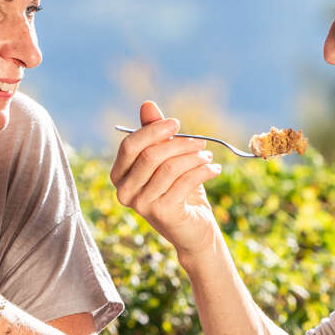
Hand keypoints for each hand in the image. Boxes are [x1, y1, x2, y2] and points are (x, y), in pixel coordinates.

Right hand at [110, 100, 223, 257]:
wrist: (193, 230)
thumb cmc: (178, 190)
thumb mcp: (166, 158)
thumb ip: (154, 133)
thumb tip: (147, 104)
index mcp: (119, 175)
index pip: (130, 146)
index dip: (153, 131)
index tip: (176, 124)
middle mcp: (124, 192)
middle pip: (150, 156)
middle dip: (179, 144)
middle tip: (201, 141)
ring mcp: (141, 205)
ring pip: (169, 168)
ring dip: (194, 157)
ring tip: (208, 156)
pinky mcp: (162, 214)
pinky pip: (184, 182)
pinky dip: (203, 171)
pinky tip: (215, 169)